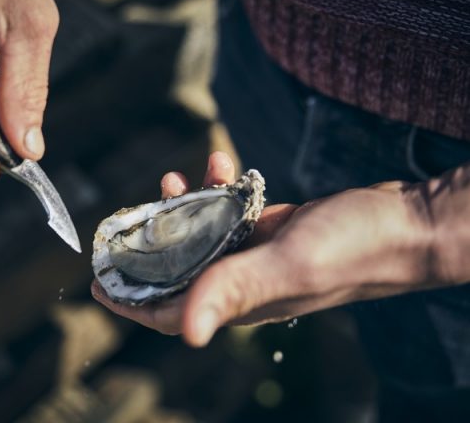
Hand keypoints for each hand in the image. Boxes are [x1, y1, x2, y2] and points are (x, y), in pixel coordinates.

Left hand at [92, 151, 438, 346]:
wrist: (399, 223)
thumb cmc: (351, 249)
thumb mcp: (288, 265)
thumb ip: (235, 290)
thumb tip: (186, 334)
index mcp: (240, 300)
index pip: (170, 312)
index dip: (130, 302)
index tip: (97, 283)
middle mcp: (241, 280)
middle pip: (176, 270)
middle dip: (147, 244)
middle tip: (128, 216)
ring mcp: (254, 252)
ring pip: (200, 233)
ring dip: (181, 206)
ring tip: (176, 177)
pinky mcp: (268, 226)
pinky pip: (228, 208)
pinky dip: (217, 186)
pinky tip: (220, 160)